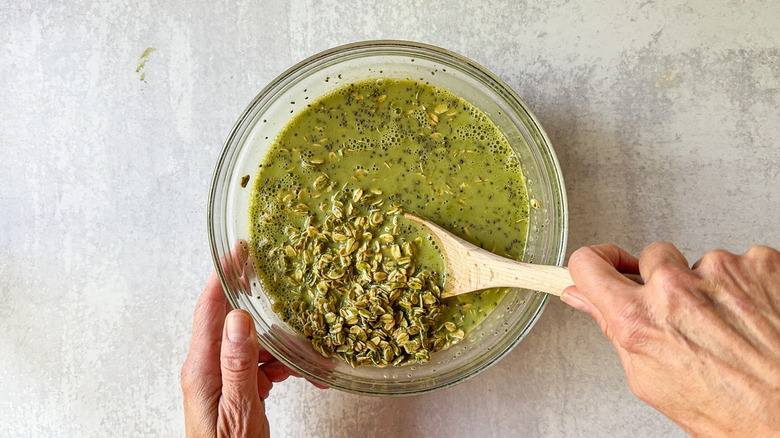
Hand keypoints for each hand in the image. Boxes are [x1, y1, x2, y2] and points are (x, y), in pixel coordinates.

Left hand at [180, 271, 294, 436]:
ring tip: (309, 348)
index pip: (209, 309)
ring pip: (253, 345)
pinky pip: (260, 366)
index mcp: (202, 368)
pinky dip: (284, 367)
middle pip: (233, 320)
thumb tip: (238, 318)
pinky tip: (304, 373)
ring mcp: (222, 378)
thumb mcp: (239, 410)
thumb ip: (238, 364)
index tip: (238, 251)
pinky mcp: (236, 389)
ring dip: (282, 344)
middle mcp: (208, 367)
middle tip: (279, 279)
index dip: (223, 276)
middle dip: (259, 302)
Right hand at [561, 243, 779, 436]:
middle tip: (687, 315)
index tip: (605, 264)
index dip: (594, 262)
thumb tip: (586, 299)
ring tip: (730, 326)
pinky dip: (747, 286)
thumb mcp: (652, 380)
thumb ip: (614, 329)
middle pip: (652, 257)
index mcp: (641, 319)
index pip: (588, 264)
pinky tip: (754, 317)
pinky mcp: (761, 263)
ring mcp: (722, 270)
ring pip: (700, 262)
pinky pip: (742, 262)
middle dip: (663, 280)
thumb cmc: (732, 409)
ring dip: (710, 286)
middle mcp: (677, 288)